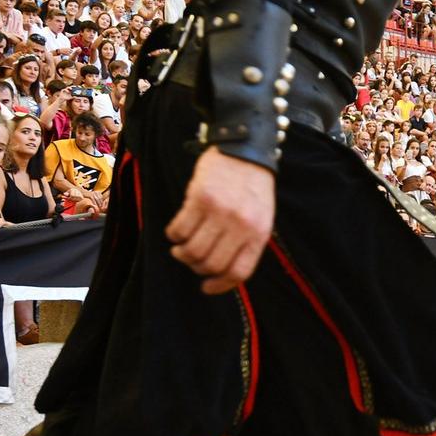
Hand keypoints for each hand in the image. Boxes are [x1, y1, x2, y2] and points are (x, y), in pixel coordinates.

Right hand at [165, 148, 274, 294]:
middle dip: (197, 268)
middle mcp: (240, 225)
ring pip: (193, 250)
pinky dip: (173, 235)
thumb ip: (246, 242)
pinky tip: (176, 231)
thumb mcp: (261, 217)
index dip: (220, 286)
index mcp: (259, 233)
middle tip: (191, 260)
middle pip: (211, 264)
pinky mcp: (200, 198)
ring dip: (182, 254)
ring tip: (181, 248)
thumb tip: (223, 272)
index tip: (207, 287)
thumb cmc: (252, 186)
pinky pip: (180, 229)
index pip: (239, 272)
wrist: (245, 148)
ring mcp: (220, 212)